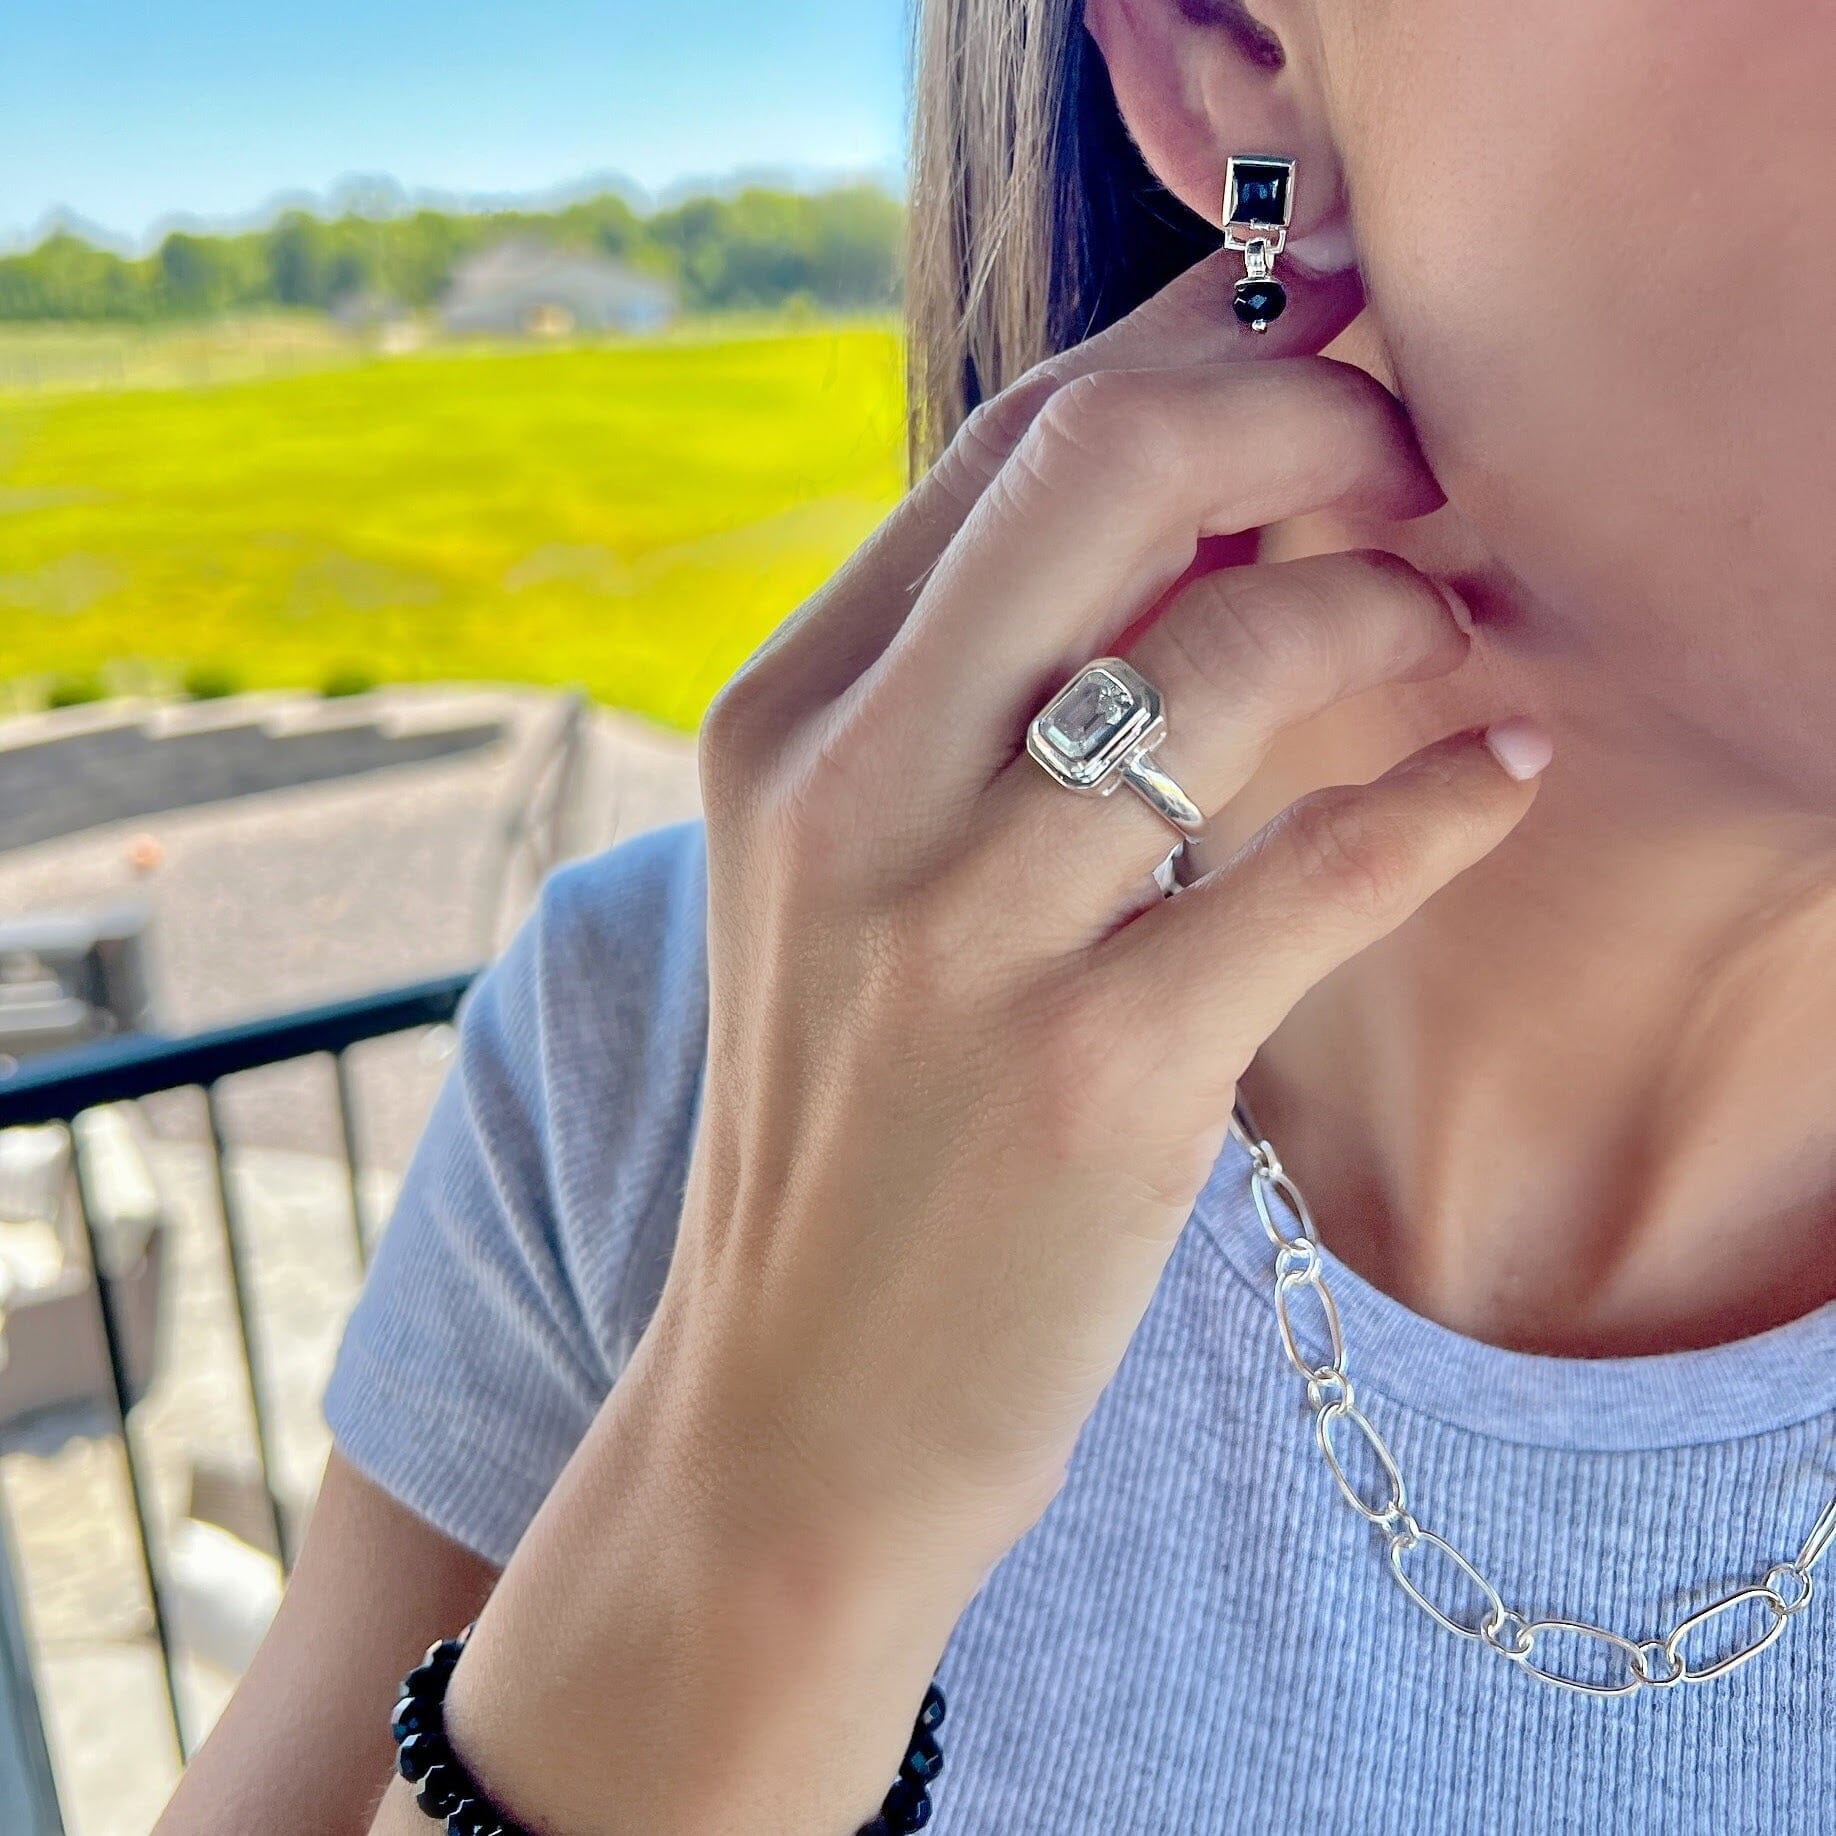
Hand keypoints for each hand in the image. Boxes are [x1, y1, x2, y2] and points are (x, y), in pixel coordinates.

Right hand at [429, 251, 1546, 1835]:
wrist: (804, 1401)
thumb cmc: (858, 1122)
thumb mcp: (854, 879)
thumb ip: (982, 695)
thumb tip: (1212, 511)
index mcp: (784, 721)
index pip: (1012, 438)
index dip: (1204, 351)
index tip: (1326, 352)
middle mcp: (852, 793)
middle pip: (1109, 465)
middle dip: (1306, 407)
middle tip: (1406, 460)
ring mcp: (966, 934)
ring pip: (1235, 649)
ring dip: (1388, 608)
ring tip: (1442, 637)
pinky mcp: (1099, 1074)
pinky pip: (1331, 870)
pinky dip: (1452, 799)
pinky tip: (1502, 780)